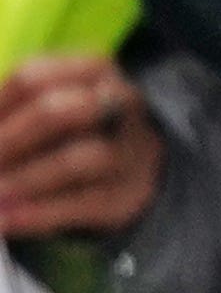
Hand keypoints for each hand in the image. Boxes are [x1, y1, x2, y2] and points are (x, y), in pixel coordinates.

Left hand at [0, 55, 161, 239]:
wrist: (134, 164)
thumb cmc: (72, 129)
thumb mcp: (48, 104)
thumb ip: (10, 113)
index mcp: (92, 71)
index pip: (32, 79)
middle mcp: (119, 103)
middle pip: (58, 113)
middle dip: (8, 142)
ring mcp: (128, 149)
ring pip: (76, 161)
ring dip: (24, 181)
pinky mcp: (126, 193)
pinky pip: (81, 204)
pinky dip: (39, 214)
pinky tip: (7, 220)